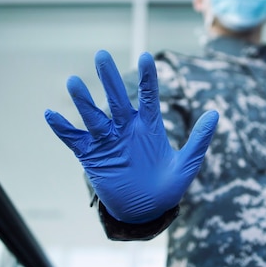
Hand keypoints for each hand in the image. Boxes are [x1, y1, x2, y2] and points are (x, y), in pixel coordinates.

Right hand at [45, 50, 218, 223]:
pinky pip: (74, 140)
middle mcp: (126, 128)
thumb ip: (199, 140)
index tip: (146, 57)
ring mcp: (108, 141)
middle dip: (108, 79)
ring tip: (73, 82)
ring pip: (93, 116)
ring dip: (83, 101)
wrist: (146, 211)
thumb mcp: (187, 165)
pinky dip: (62, 129)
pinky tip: (50, 115)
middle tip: (101, 56)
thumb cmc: (168, 186)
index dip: (147, 78)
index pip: (147, 96)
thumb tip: (215, 111)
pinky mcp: (92, 156)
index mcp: (149, 126)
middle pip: (116, 99)